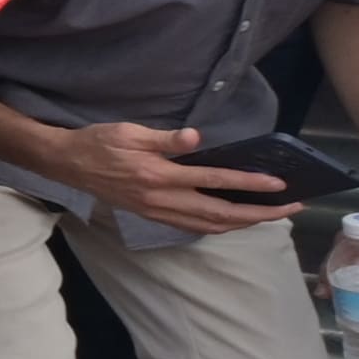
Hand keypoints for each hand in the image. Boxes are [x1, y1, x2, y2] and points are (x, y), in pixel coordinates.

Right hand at [31, 120, 301, 237]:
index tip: (279, 184)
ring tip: (271, 215)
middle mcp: (161, 199)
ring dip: (245, 223)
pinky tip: (234, 220)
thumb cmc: (98, 142)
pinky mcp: (153, 215)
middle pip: (220, 213)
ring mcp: (157, 211)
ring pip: (210, 225)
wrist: (66, 164)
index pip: (214, 180)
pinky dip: (220, 226)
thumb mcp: (128, 131)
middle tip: (291, 207)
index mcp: (158, 175)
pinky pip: (194, 227)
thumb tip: (195, 138)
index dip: (248, 183)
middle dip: (260, 212)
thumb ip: (164, 137)